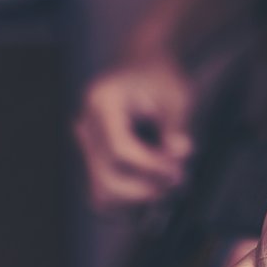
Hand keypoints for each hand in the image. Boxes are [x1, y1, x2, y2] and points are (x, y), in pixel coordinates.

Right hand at [74, 55, 194, 210]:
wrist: (144, 69)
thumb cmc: (161, 79)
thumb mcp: (177, 96)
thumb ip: (178, 126)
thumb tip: (180, 153)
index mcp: (102, 102)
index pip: (120, 149)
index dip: (151, 167)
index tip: (178, 171)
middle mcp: (86, 125)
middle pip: (107, 177)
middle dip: (145, 188)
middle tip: (177, 182)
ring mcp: (86, 144)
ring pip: (101, 193)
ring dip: (137, 198)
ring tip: (166, 185)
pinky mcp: (92, 158)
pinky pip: (104, 192)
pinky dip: (129, 197)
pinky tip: (153, 185)